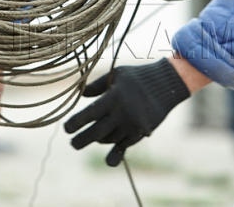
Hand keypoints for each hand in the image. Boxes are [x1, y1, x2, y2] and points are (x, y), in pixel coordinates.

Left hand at [64, 58, 190, 166]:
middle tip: (72, 144)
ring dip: (99, 139)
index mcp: (114, 97)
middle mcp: (123, 113)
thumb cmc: (137, 77)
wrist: (167, 84)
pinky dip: (116, 153)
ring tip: (95, 134)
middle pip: (96, 133)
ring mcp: (133, 124)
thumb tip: (80, 96)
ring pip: (109, 139)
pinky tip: (110, 160)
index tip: (66, 128)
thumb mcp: (117, 74)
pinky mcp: (141, 133)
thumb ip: (97, 85)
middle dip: (81, 140)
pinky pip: (124, 146)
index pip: (89, 114)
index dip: (75, 123)